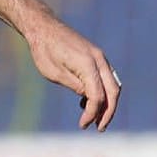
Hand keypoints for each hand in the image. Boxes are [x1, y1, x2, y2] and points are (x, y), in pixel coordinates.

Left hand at [25, 16, 121, 130]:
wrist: (43, 28)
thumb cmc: (45, 51)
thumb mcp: (55, 74)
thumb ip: (75, 86)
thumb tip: (90, 99)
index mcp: (88, 64)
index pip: (98, 95)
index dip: (92, 113)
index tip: (82, 125)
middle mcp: (99, 59)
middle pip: (113, 91)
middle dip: (108, 112)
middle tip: (99, 128)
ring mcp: (99, 57)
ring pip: (113, 85)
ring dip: (107, 103)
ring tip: (95, 120)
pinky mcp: (95, 57)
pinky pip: (105, 78)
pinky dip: (102, 92)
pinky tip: (86, 102)